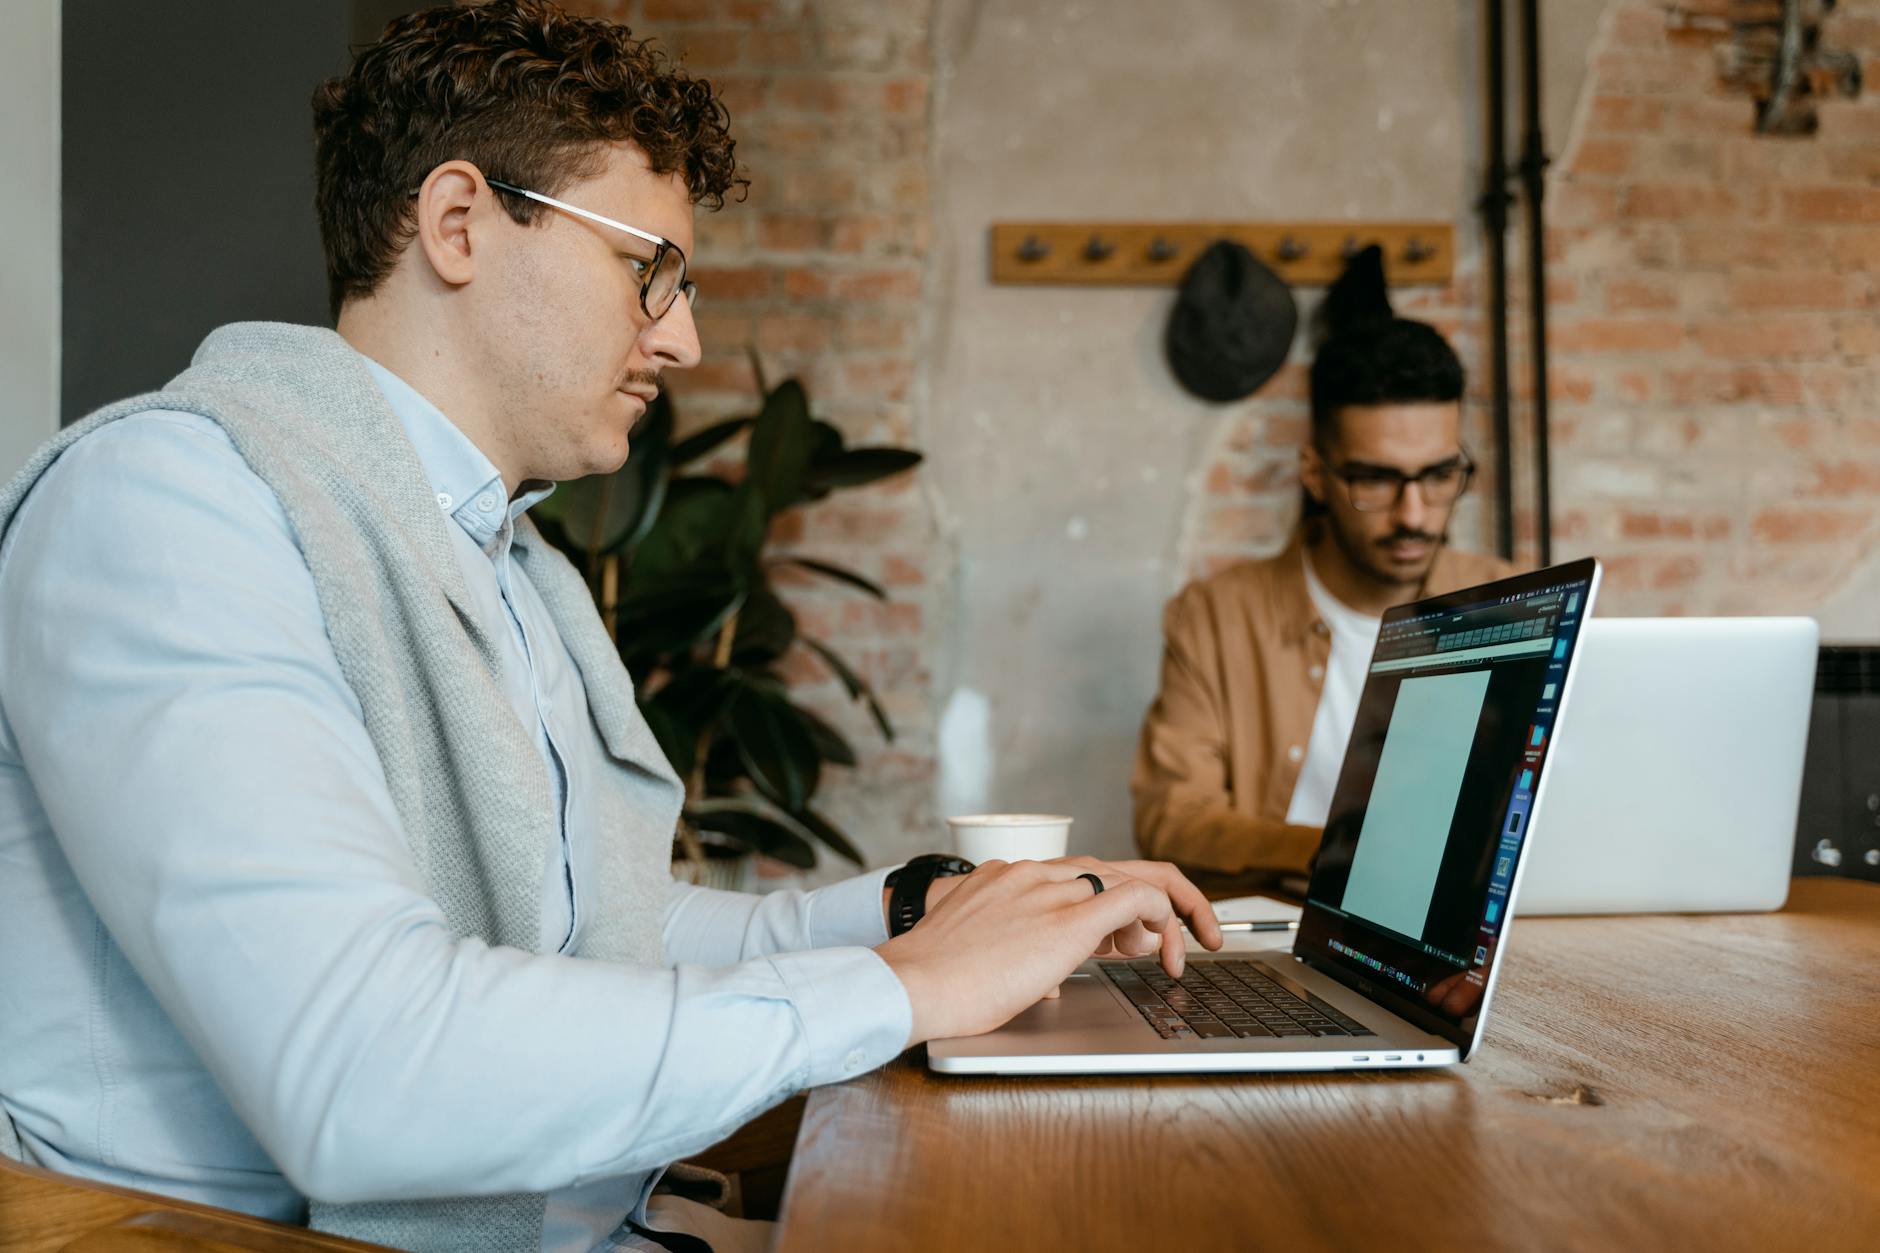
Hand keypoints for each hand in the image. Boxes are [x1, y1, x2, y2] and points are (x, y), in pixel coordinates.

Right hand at [874, 858, 1219, 1046]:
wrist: (913, 984)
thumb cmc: (935, 982)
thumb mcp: (980, 953)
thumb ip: (1017, 953)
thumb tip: (1050, 981)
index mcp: (1011, 877)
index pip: (1082, 874)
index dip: (1116, 902)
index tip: (1132, 935)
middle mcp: (1034, 873)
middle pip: (1112, 867)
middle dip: (1156, 898)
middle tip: (1181, 936)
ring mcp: (1051, 890)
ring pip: (1128, 881)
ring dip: (1162, 916)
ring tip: (1176, 953)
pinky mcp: (1068, 919)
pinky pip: (1135, 899)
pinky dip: (1162, 916)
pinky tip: (1169, 949)